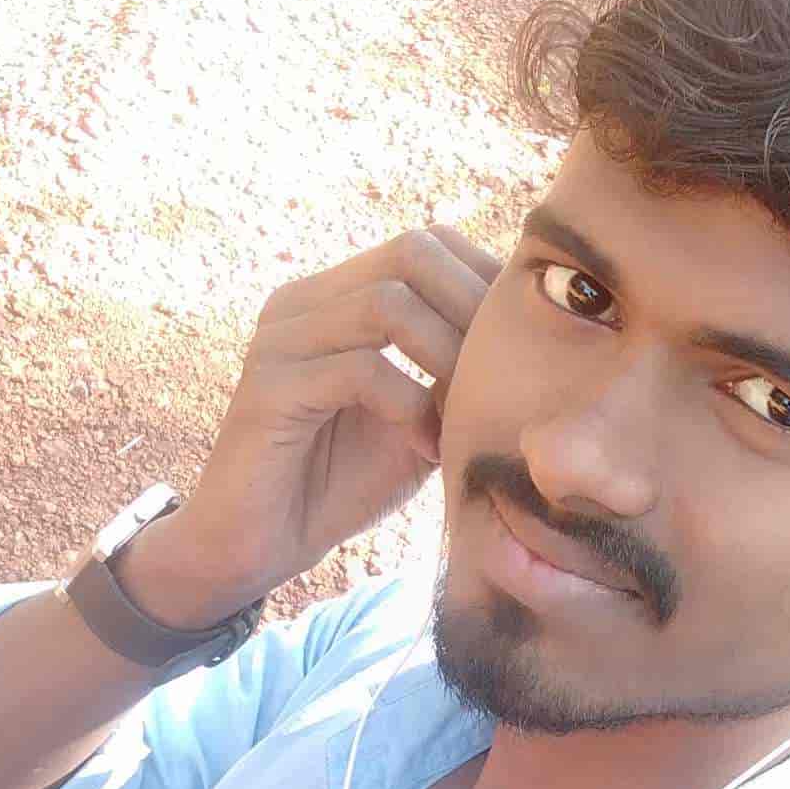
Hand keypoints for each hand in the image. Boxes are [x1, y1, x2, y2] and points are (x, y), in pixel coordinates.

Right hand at [161, 224, 501, 607]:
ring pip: (388, 304)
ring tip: (460, 416)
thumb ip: (456, 375)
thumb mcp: (417, 419)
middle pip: (411, 252)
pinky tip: (424, 447)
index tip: (515, 351)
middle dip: (470, 311)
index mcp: (336, 296)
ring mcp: (281, 339)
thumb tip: (532, 344)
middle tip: (496, 378)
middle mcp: (303, 301)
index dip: (483, 285)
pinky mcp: (268, 387)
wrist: (257, 545)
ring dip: (445, 358)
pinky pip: (359, 370)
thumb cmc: (339, 483)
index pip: (427, 243)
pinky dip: (409, 405)